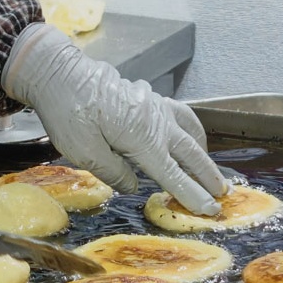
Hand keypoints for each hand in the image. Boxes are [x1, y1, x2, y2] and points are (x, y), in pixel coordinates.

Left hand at [2, 24, 227, 214]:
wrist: (60, 73)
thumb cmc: (67, 111)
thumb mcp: (83, 152)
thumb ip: (113, 172)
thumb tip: (135, 185)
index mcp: (142, 138)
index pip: (174, 174)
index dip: (193, 194)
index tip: (211, 209)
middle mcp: (156, 121)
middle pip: (191, 153)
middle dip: (209, 175)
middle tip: (223, 194)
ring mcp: (155, 106)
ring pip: (191, 131)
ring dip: (204, 152)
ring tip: (211, 169)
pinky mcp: (149, 97)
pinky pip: (181, 114)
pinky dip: (192, 130)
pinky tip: (190, 137)